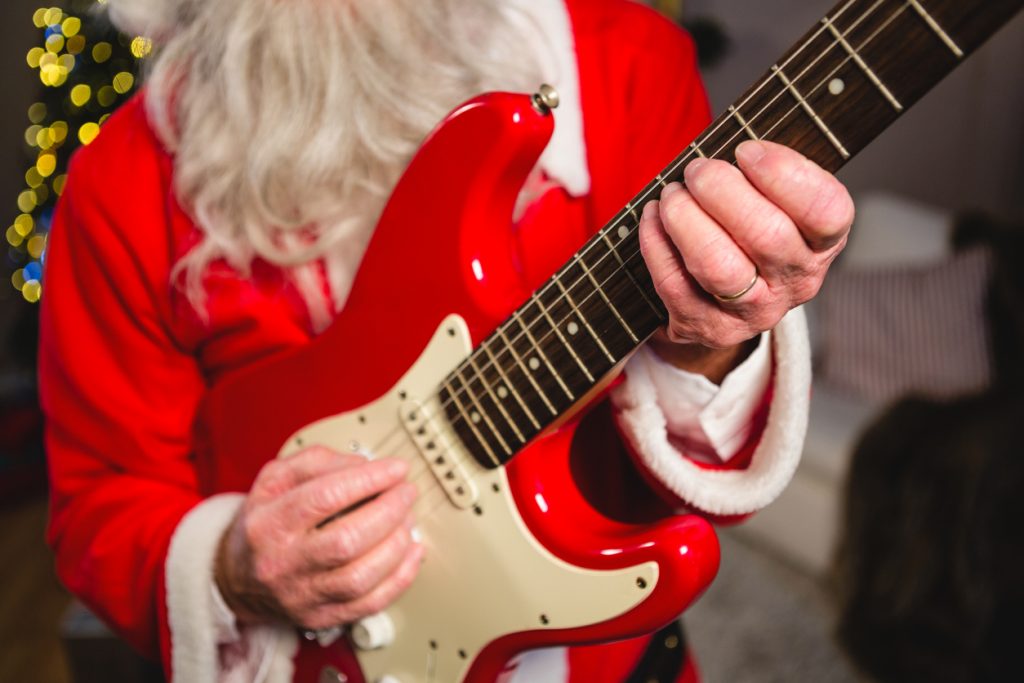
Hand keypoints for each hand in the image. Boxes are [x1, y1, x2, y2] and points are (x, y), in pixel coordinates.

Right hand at [215, 446, 422, 629]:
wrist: (237, 579)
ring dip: (397, 544)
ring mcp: (303, 595)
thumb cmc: (264, 524)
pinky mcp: (322, 617)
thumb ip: (316, 462)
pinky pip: (370, 604)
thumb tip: (363, 465)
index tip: (395, 468)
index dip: (368, 480)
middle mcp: (284, 563)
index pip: (324, 498)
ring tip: (408, 519)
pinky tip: (412, 553)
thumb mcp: (275, 479)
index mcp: (270, 523)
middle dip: (389, 511)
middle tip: (406, 492)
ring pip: (360, 577)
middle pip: (346, 541)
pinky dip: (401, 577)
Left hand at [639, 139, 853, 352]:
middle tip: (697, 169)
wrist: (725, 305)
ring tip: (673, 194)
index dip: (784, 174)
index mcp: (823, 243)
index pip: (826, 211)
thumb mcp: (776, 203)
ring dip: (686, 219)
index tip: (745, 151)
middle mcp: (796, 281)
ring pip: (718, 266)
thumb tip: (731, 143)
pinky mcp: (707, 327)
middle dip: (720, 189)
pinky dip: (656, 243)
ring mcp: (753, 311)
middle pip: (765, 234)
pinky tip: (653, 217)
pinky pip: (675, 284)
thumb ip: (768, 173)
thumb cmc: (749, 231)